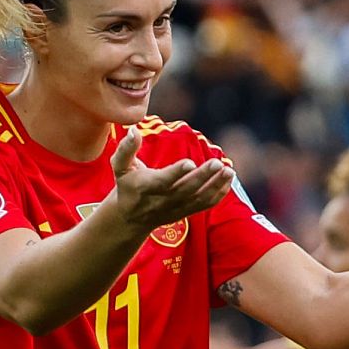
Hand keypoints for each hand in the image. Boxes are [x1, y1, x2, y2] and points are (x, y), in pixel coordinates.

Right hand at [110, 127, 234, 229]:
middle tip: (217, 163)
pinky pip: (205, 204)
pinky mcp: (187, 211)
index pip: (163, 180)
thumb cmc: (127, 185)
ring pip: (199, 198)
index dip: (176, 172)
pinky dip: (219, 193)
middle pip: (186, 189)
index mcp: (146, 187)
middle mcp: (163, 199)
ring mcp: (177, 207)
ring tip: (228, 170)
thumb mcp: (120, 167)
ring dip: (215, 185)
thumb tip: (133, 130)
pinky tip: (228, 179)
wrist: (131, 218)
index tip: (190, 162)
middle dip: (203, 176)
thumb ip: (126, 149)